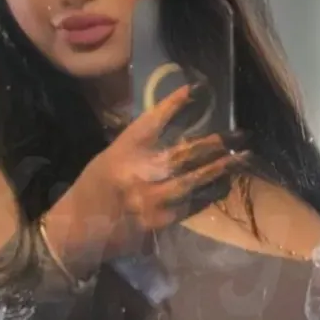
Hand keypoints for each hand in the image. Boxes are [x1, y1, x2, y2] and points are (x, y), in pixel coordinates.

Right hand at [76, 83, 249, 257]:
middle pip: (184, 153)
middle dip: (217, 143)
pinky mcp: (158, 222)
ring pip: (194, 181)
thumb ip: (143, 146)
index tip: (198, 89)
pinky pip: (192, 205)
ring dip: (221, 169)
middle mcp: (138, 171)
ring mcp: (150, 198)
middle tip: (241, 135)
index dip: (176, 103)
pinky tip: (224, 184)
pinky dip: (210, 193)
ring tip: (243, 158)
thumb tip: (182, 132)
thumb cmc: (96, 188)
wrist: (77, 230)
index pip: (153, 120)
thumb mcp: (112, 157)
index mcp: (123, 149)